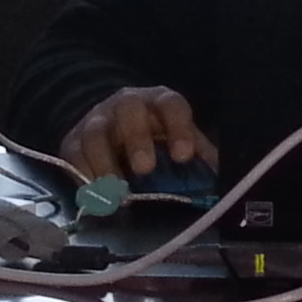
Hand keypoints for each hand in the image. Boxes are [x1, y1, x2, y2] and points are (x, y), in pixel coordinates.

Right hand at [60, 85, 217, 181]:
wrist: (113, 126)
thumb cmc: (157, 139)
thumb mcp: (181, 141)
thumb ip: (201, 160)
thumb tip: (228, 190)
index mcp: (159, 102)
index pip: (172, 105)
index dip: (179, 128)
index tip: (184, 156)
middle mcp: (126, 105)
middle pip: (129, 110)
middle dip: (137, 139)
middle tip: (145, 170)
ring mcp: (96, 120)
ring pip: (95, 133)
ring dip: (105, 165)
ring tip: (117, 195)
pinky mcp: (73, 141)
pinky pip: (74, 156)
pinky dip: (83, 178)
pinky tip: (96, 198)